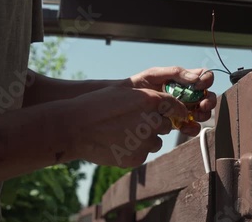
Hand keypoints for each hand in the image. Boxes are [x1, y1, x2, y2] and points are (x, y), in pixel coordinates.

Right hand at [67, 86, 188, 166]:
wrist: (76, 128)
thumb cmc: (97, 106)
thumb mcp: (124, 94)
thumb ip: (147, 99)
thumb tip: (163, 107)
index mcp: (151, 100)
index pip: (175, 106)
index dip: (175, 110)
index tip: (174, 114)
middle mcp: (152, 121)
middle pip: (165, 126)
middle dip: (155, 125)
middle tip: (135, 123)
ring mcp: (145, 142)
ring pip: (156, 142)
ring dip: (146, 139)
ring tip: (122, 134)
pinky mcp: (137, 158)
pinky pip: (142, 154)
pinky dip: (134, 151)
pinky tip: (117, 144)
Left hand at [128, 66, 216, 135]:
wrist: (123, 103)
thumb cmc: (138, 85)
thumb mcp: (154, 74)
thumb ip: (175, 72)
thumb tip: (196, 79)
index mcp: (183, 80)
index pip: (203, 77)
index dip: (206, 80)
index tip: (199, 86)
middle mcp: (186, 94)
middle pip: (207, 96)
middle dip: (208, 100)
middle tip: (202, 104)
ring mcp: (183, 109)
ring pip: (202, 113)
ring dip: (203, 115)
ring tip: (195, 115)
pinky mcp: (177, 123)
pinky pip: (191, 127)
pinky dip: (192, 128)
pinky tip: (185, 127)